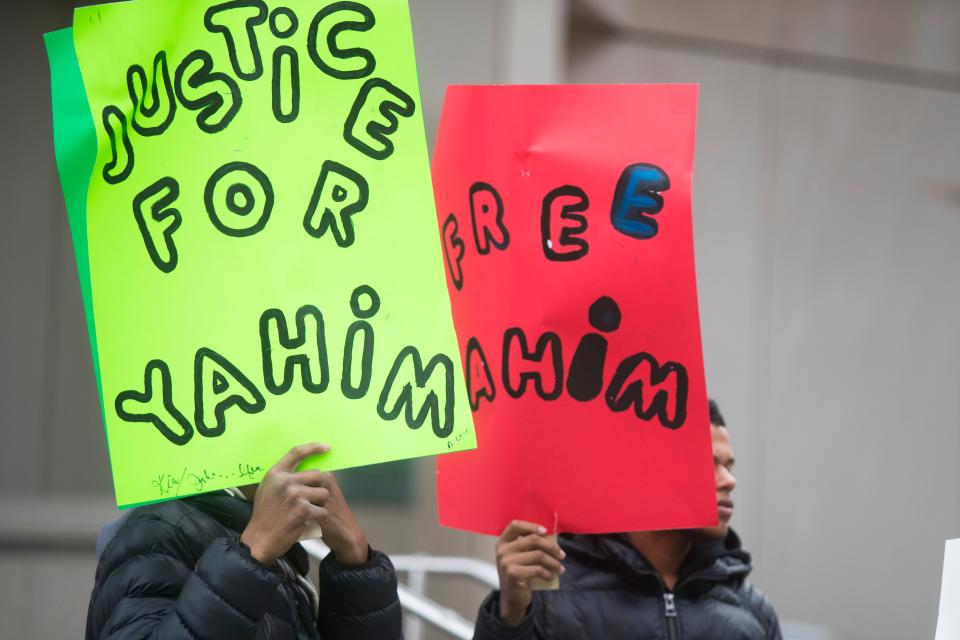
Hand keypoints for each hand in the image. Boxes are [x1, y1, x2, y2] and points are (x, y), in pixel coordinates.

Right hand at [240, 443, 365, 565]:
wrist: (259, 539)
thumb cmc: (264, 515)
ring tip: (310, 511)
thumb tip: (304, 469)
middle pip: (317, 475)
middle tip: (313, 499)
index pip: (297, 452)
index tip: (327, 447)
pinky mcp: (303, 510)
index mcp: (276, 473)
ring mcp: (295, 495)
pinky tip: (310, 522)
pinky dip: (320, 518)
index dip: (314, 447)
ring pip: (323, 493)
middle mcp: (285, 481)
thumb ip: (283, 477)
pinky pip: (323, 510)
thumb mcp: (268, 489)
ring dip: (321, 503)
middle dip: (319, 487)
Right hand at [495, 520, 564, 625]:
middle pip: (533, 539)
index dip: (532, 526)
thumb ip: (529, 546)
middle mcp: (503, 550)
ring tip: (560, 568)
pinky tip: (551, 576)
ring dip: (553, 562)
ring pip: (538, 555)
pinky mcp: (513, 574)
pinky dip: (548, 573)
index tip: (546, 531)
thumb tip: (551, 538)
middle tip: (562, 555)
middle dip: (551, 547)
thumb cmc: (519, 574)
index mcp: (503, 542)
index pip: (515, 525)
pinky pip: (537, 569)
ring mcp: (506, 562)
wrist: (511, 598)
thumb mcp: (519, 557)